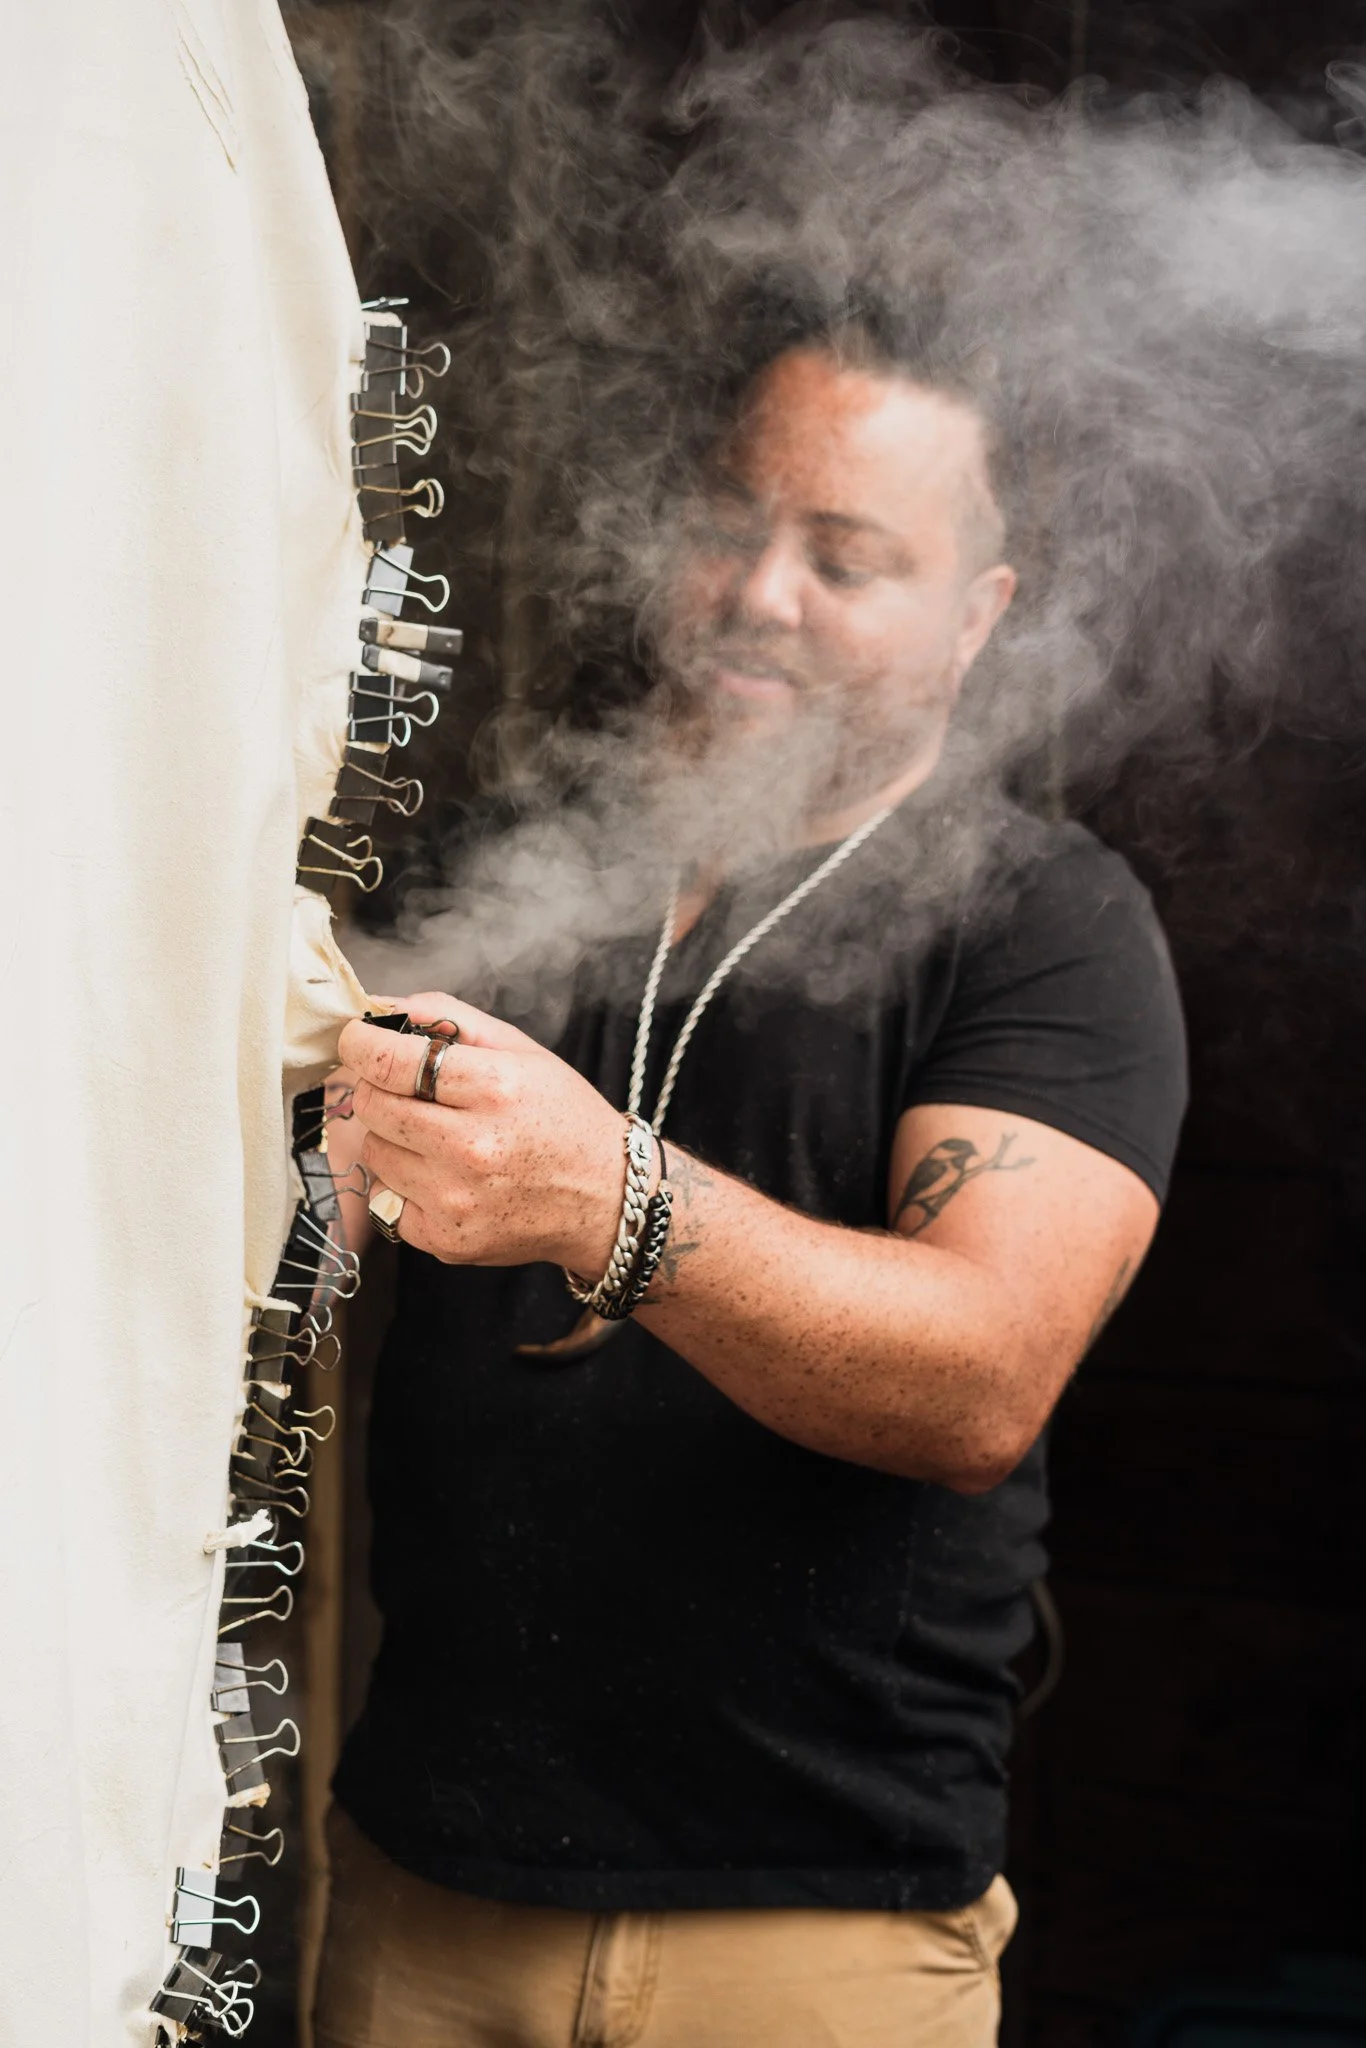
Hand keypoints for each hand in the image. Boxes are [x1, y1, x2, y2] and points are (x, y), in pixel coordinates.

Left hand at [336, 993, 629, 1274]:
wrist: (606, 1198)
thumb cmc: (563, 1117)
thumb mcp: (520, 1050)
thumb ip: (448, 1017)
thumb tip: (378, 1005)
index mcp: (494, 1088)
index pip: (390, 1060)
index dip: (359, 1042)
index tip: (355, 1037)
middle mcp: (473, 1146)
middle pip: (372, 1105)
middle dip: (378, 1088)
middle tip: (406, 1088)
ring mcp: (457, 1198)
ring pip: (374, 1151)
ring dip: (392, 1136)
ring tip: (436, 1136)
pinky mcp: (447, 1239)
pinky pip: (387, 1198)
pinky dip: (406, 1183)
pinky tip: (445, 1176)